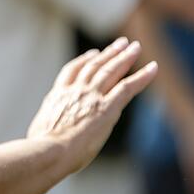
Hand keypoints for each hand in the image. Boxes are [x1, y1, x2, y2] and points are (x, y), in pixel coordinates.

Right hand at [28, 37, 156, 172]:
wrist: (49, 150)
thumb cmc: (41, 148)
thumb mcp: (40, 129)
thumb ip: (48, 124)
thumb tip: (44, 132)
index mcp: (57, 95)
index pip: (72, 71)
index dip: (84, 60)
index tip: (94, 54)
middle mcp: (75, 91)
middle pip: (94, 66)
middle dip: (109, 53)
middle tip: (121, 43)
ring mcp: (91, 97)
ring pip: (111, 71)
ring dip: (125, 57)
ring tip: (135, 47)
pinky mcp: (107, 108)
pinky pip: (127, 87)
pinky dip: (142, 77)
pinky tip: (153, 68)